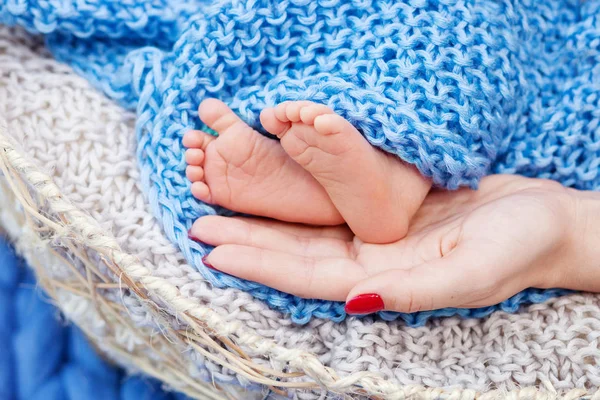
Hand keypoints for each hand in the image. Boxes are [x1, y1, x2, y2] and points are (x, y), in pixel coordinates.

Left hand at [191, 175, 591, 313]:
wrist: (544, 219)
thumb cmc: (518, 249)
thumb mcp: (471, 275)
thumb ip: (412, 292)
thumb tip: (355, 302)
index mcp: (384, 280)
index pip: (306, 276)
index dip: (259, 263)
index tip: (214, 249)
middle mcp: (371, 260)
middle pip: (294, 252)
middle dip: (246, 240)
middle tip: (197, 226)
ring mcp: (376, 233)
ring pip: (305, 227)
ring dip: (262, 218)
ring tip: (218, 207)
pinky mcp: (386, 208)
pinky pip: (329, 202)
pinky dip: (296, 196)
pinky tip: (271, 186)